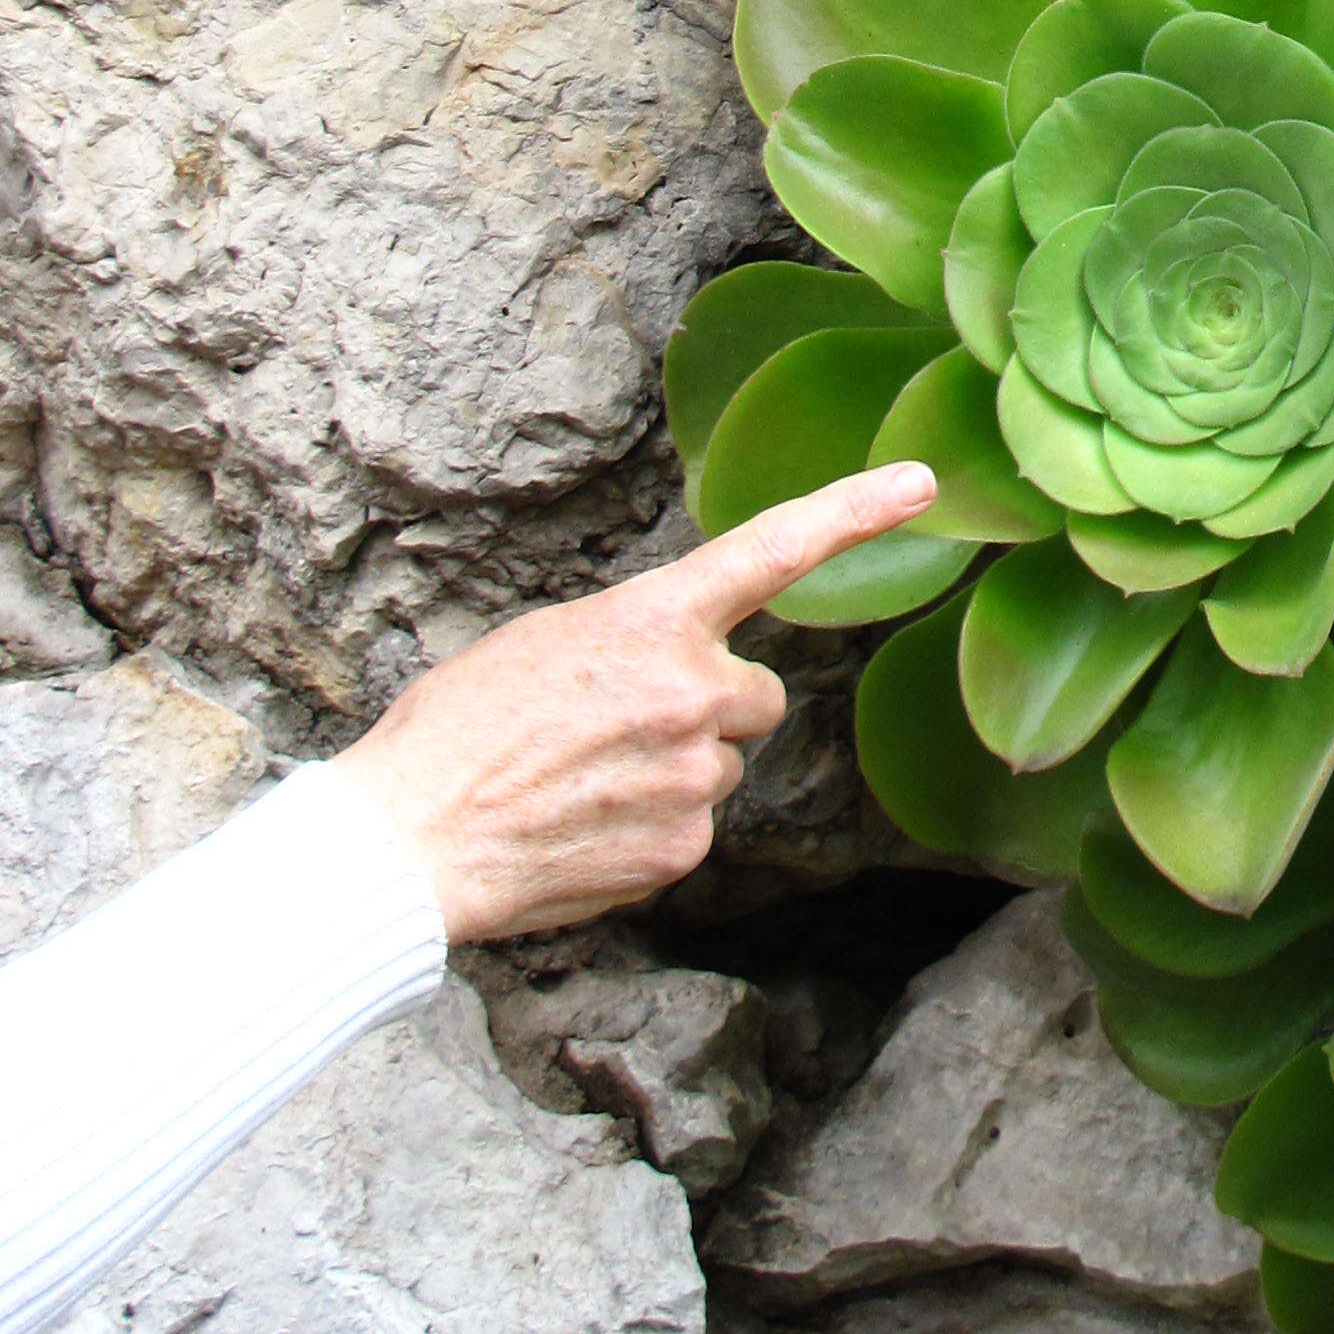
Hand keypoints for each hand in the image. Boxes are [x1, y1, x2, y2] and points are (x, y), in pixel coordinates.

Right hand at [334, 463, 937, 943]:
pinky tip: (584, 828)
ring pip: (722, 766)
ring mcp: (693, 776)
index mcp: (654, 619)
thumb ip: (636, 641)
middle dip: (707, 709)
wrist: (411, 839)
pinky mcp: (682, 850)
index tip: (922, 483)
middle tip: (621, 727)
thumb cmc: (459, 726)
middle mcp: (692, 690)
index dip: (855, 511)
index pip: (774, 548)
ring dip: (676, 771)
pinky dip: (651, 831)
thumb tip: (675, 667)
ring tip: (584, 781)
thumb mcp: (548, 642)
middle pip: (754, 695)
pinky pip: (692, 830)